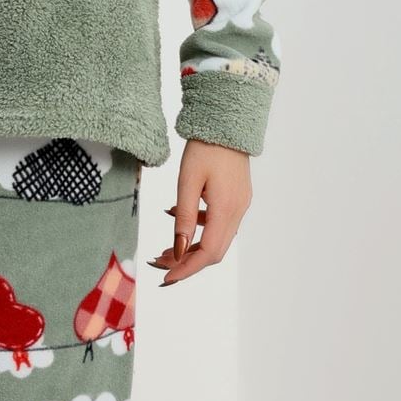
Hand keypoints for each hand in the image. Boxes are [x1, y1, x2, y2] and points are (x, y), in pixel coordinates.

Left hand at [148, 138, 251, 285]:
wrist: (227, 123)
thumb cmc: (205, 148)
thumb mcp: (187, 182)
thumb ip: (183, 217)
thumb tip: (177, 250)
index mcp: (226, 208)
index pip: (208, 253)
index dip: (186, 268)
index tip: (166, 277)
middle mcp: (238, 211)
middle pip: (214, 251)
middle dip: (187, 262)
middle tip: (160, 264)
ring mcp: (240, 205)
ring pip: (217, 239)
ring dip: (191, 247)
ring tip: (165, 248)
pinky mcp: (237, 198)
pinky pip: (219, 223)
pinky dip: (199, 229)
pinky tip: (177, 217)